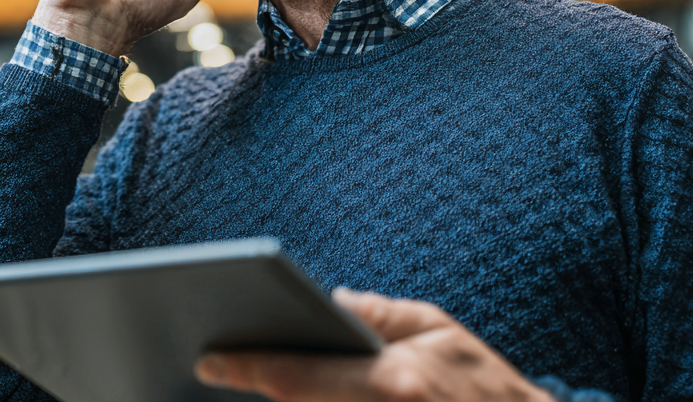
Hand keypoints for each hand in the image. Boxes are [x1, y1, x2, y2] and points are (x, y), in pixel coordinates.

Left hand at [195, 288, 554, 401]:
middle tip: (212, 371)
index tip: (208, 359)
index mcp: (393, 383)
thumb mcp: (440, 331)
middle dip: (256, 391)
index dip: (246, 368)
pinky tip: (288, 396)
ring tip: (239, 385)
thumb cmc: (484, 387)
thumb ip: (382, 313)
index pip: (297, 377)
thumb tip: (331, 300)